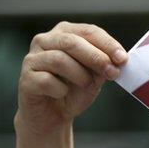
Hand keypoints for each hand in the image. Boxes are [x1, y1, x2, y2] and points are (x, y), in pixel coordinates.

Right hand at [15, 21, 127, 135]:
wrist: (53, 116)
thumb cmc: (75, 91)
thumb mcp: (95, 76)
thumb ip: (103, 65)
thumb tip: (117, 60)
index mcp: (65, 33)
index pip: (88, 31)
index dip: (107, 44)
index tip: (123, 59)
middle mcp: (45, 41)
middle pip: (72, 42)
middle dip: (96, 57)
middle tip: (112, 72)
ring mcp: (32, 59)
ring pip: (59, 60)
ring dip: (80, 75)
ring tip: (88, 85)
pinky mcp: (25, 79)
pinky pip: (46, 81)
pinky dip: (60, 89)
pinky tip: (62, 94)